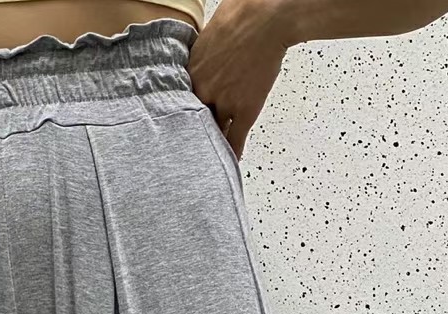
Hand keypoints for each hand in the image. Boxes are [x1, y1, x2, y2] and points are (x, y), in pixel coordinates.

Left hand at [187, 0, 297, 161]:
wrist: (266, 16)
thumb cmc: (242, 12)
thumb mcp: (210, 33)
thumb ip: (205, 54)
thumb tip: (208, 57)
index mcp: (191, 70)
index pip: (180, 101)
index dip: (182, 114)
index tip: (180, 124)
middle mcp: (203, 89)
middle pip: (192, 122)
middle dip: (193, 133)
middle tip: (190, 148)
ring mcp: (224, 102)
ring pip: (213, 133)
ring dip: (214, 145)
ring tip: (210, 159)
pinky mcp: (245, 109)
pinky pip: (236, 140)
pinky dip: (233, 154)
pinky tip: (231, 164)